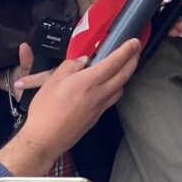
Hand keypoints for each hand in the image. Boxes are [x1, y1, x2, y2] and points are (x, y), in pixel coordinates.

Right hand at [0, 37, 141, 174]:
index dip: (126, 51)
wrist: (45, 139)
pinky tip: (110, 85)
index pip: (114, 63)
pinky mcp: (97, 116)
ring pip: (120, 87)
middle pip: (124, 75)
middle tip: (136, 50)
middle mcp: (99, 94)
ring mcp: (100, 106)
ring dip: (126, 75)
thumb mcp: (52, 81)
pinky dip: (117, 87)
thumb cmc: (45, 110)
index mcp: (88, 82)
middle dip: (133, 60)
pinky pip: (113, 98)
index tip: (134, 42)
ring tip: (124, 65)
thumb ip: (70, 66)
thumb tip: (83, 61)